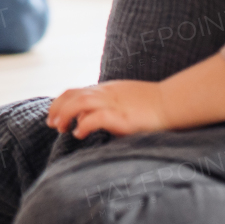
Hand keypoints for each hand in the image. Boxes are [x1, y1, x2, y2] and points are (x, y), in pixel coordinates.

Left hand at [47, 80, 167, 138]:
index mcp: (105, 89)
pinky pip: (96, 118)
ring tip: (60, 129)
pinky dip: (83, 125)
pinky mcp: (122, 118)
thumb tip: (85, 120)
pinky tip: (79, 134)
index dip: (60, 102)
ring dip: (65, 115)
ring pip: (79, 102)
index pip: (75, 91)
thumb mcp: (123, 100)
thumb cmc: (150, 105)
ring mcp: (113, 104)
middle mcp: (106, 94)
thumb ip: (105, 106)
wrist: (172, 103)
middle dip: (57, 109)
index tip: (54, 115)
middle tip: (52, 124)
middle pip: (72, 95)